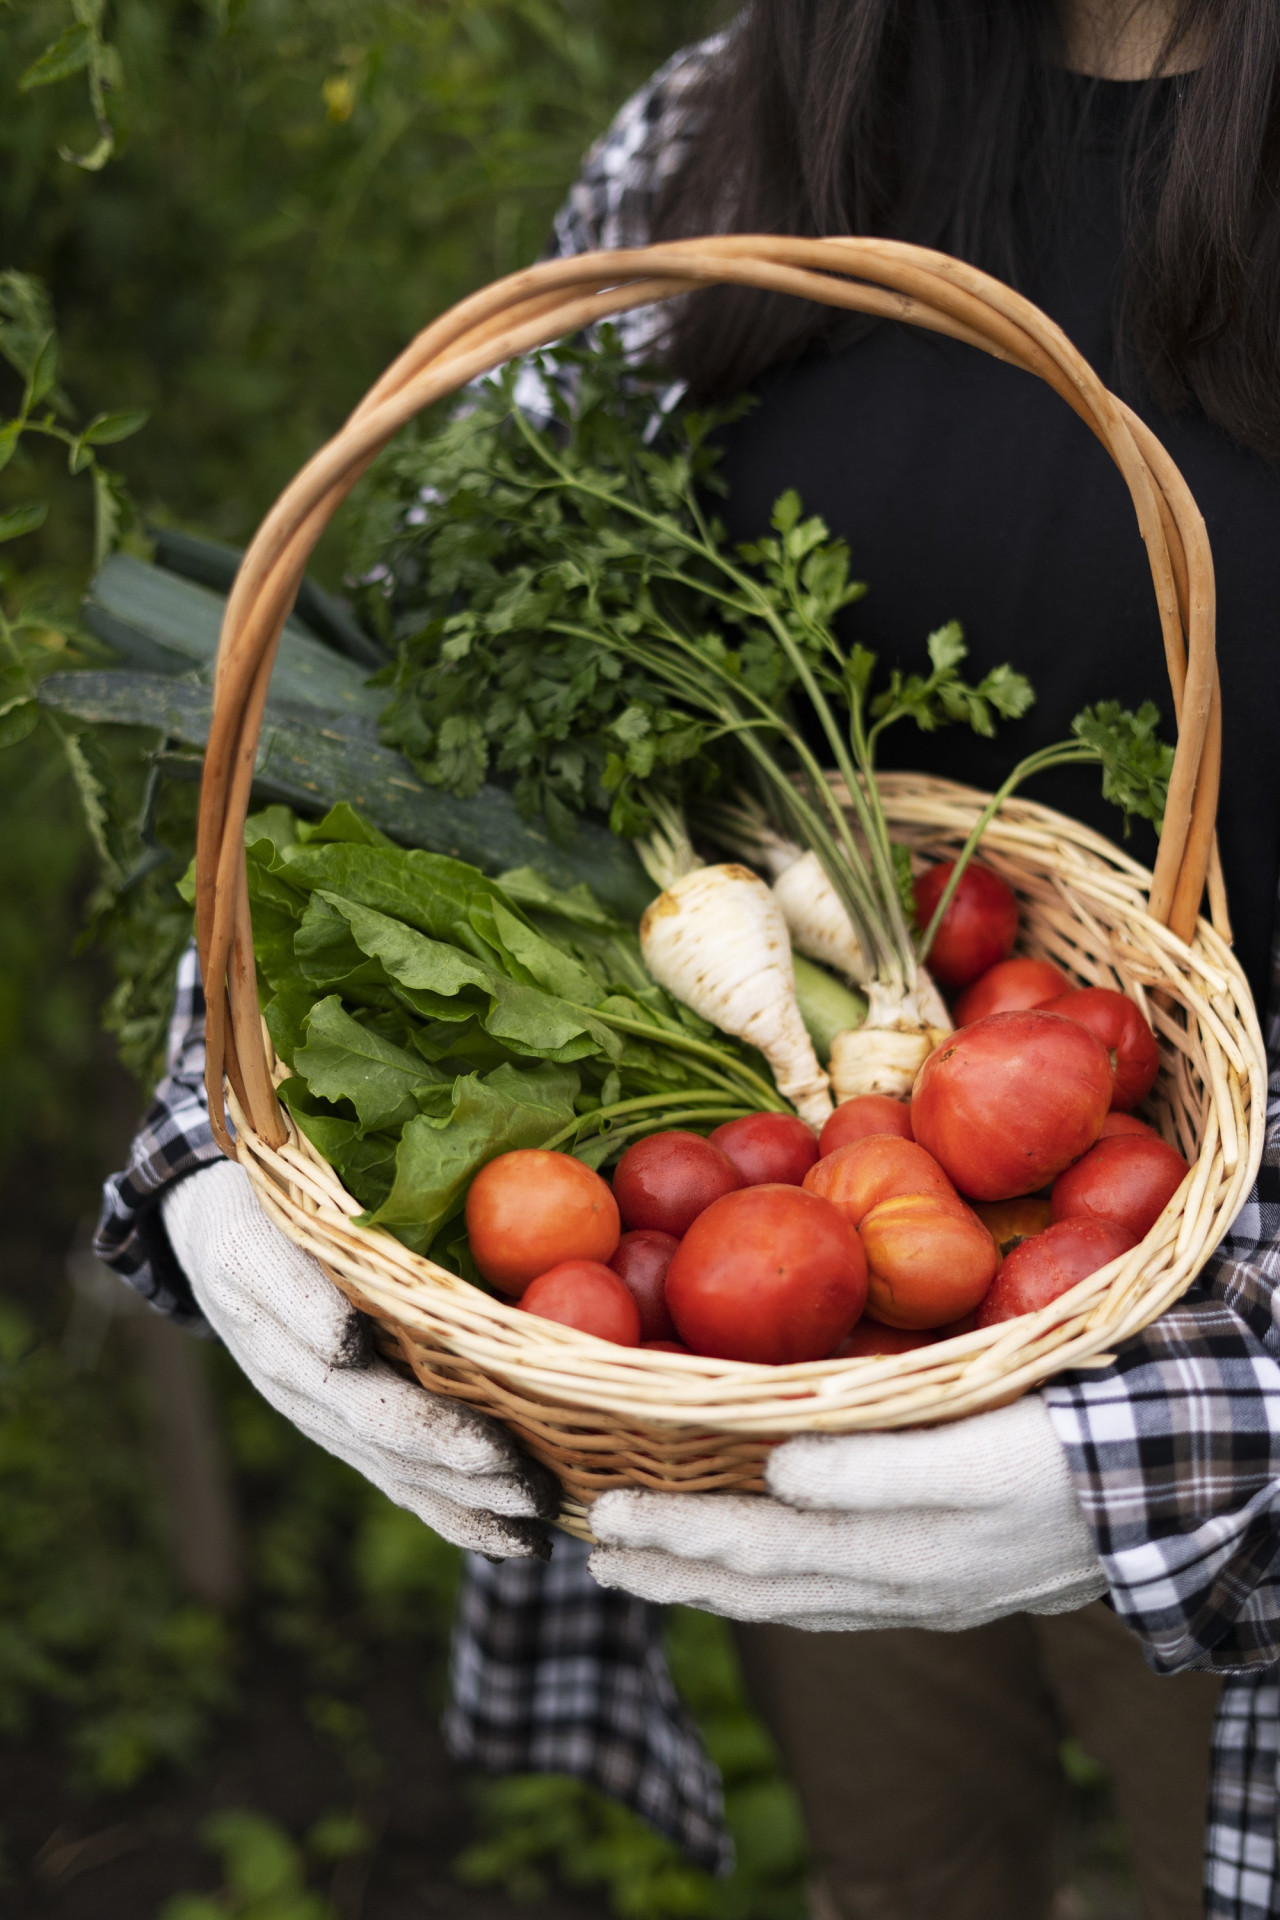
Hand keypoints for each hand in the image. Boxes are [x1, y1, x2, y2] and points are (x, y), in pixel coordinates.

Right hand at [162, 1160, 554, 1556]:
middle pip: (396, 1447)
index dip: (432, 1430)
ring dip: (472, 1507)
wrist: (213, 1231)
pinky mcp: (346, 1427)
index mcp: (289, 1352)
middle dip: (468, 1474)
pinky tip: (513, 1535)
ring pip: (403, 1476)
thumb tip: (347, 1348)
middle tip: (537, 1491)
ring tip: (538, 1529)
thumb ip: (298, 1295)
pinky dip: (457, 1514)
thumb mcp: (256, 1237)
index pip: (366, 1401)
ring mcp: (326, 1418)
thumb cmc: (249, 1215)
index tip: (493, 1448)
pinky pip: (400, 1480)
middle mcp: (307, 1395)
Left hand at [587, 1397, 1105, 1630]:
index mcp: (894, 1554)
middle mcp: (893, 1585)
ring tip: (638, 1569)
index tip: (607, 1512)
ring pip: (788, 1599)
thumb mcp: (980, 1451)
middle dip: (671, 1568)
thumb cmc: (1070, 1449)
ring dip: (706, 1584)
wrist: (1167, 1491)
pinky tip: (742, 1575)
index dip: (678, 1536)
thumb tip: (776, 1470)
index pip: (757, 1552)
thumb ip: (877, 1470)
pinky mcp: (936, 1579)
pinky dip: (768, 1587)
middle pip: (759, 1586)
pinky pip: (828, 1596)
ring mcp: (915, 1590)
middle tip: (594, 1550)